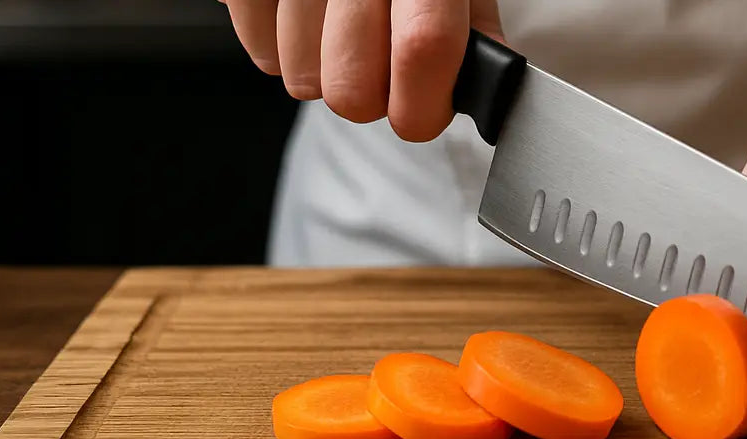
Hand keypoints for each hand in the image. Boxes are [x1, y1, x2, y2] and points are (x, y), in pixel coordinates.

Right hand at [219, 0, 504, 140]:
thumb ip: (474, 26)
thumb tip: (486, 88)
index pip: (424, 48)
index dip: (422, 104)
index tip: (422, 113)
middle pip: (350, 89)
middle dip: (369, 99)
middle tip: (379, 68)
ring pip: (302, 80)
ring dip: (325, 72)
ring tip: (341, 31)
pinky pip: (260, 53)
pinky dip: (283, 49)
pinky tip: (307, 18)